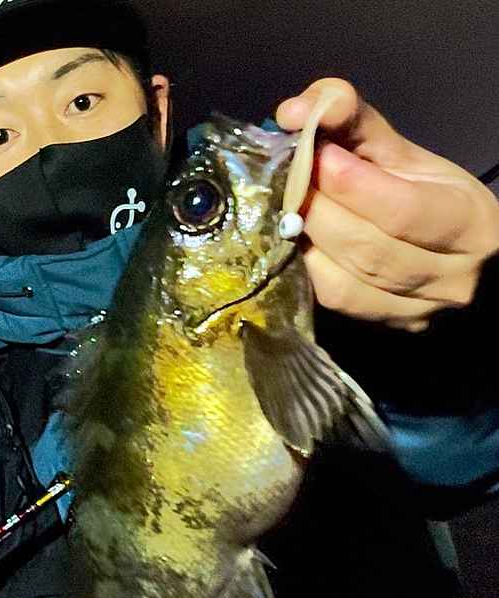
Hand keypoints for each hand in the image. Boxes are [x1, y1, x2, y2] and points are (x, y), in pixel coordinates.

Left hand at [276, 78, 498, 331]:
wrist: (461, 255)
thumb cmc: (432, 197)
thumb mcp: (406, 155)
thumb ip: (354, 122)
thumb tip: (294, 111)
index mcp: (469, 223)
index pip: (402, 210)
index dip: (349, 184)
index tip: (312, 154)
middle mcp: (452, 277)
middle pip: (367, 250)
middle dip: (317, 211)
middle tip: (286, 181)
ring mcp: (419, 312)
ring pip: (346, 284)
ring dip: (306, 242)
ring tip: (287, 209)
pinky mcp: (389, 328)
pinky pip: (336, 304)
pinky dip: (307, 271)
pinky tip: (298, 244)